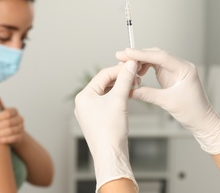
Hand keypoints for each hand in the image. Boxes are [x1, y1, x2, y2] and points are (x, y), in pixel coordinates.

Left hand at [0, 94, 25, 145]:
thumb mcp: (0, 112)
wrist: (12, 133)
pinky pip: (13, 139)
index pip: (8, 113)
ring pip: (11, 131)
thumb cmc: (3, 120)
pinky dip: (3, 140)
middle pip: (9, 123)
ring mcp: (21, 128)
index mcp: (14, 111)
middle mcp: (20, 119)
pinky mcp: (20, 137)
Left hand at [74, 60, 138, 191]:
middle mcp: (84, 103)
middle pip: (105, 83)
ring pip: (107, 92)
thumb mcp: (119, 100)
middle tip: (136, 75)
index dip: (119, 69)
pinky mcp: (98, 119)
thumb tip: (130, 65)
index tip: (133, 66)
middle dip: (121, 78)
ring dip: (121, 87)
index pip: (103, 75)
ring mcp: (91, 112)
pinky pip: (108, 102)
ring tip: (134, 84)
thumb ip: (125, 80)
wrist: (111, 155)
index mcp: (84, 96)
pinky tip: (129, 95)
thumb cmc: (110, 131)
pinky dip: (119, 97)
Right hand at [116, 47, 219, 153]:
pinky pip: (155, 68)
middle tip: (121, 57)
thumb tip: (129, 90)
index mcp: (184, 68)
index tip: (127, 53)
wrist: (202, 121)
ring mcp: (175, 70)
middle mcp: (180, 66)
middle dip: (138, 55)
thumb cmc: (192, 111)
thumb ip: (147, 94)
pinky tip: (136, 74)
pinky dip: (144, 69)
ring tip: (126, 67)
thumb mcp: (167, 102)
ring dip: (140, 62)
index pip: (160, 56)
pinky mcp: (171, 76)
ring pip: (154, 60)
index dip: (142, 54)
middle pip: (156, 55)